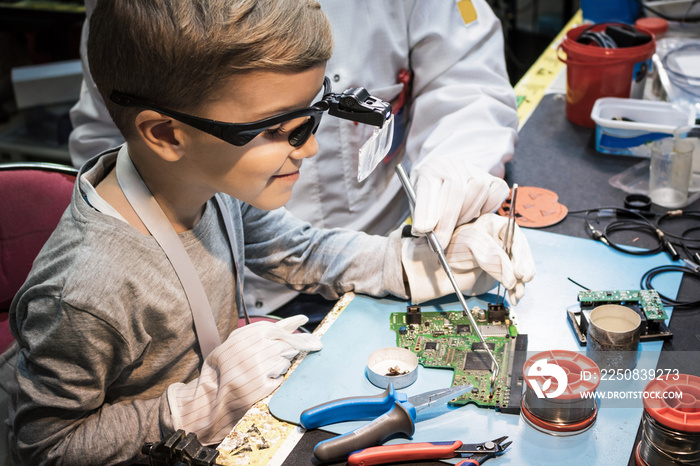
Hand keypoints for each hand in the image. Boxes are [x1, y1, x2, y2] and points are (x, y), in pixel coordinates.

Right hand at [167, 315, 320, 443]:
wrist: (209, 402)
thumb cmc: (219, 374)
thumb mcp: (230, 348)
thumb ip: (254, 336)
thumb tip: (286, 327)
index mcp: (239, 339)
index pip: (272, 327)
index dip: (291, 323)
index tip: (304, 319)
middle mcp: (248, 350)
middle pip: (284, 342)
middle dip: (298, 344)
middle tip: (312, 344)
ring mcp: (256, 368)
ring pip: (284, 359)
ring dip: (282, 364)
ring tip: (266, 370)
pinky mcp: (262, 385)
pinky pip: (280, 377)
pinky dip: (276, 378)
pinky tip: (264, 382)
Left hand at [402, 213, 534, 304]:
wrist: (437, 266)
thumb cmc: (449, 248)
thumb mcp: (471, 244)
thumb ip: (492, 257)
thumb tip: (511, 275)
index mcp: (495, 225)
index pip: (515, 236)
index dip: (520, 252)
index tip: (519, 269)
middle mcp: (501, 239)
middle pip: (521, 252)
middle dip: (524, 267)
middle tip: (522, 279)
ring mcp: (502, 255)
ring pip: (519, 267)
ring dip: (521, 282)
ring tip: (517, 293)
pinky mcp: (500, 271)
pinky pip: (513, 279)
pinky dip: (515, 289)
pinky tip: (514, 296)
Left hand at [411, 158, 509, 247]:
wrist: (447, 175)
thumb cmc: (431, 193)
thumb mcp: (418, 200)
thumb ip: (421, 214)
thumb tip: (424, 231)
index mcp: (429, 170)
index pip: (427, 187)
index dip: (425, 209)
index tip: (423, 229)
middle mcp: (452, 165)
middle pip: (456, 190)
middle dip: (448, 220)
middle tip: (441, 242)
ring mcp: (475, 169)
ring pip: (478, 190)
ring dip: (466, 215)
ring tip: (457, 224)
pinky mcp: (493, 177)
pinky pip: (497, 192)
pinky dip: (488, 208)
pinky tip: (476, 214)